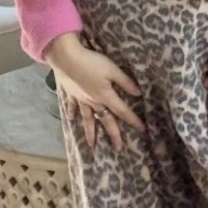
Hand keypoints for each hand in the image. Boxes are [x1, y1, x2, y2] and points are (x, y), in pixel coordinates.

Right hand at [46, 31, 141, 151]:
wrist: (66, 58)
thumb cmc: (91, 62)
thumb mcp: (112, 70)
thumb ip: (125, 82)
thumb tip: (138, 93)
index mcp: (106, 96)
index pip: (122, 111)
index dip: (133, 120)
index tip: (142, 130)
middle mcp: (94, 102)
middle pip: (105, 120)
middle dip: (113, 134)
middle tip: (118, 148)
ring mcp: (81, 99)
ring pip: (88, 119)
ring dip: (90, 132)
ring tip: (92, 144)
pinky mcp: (71, 93)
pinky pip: (72, 106)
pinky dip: (72, 112)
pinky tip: (72, 119)